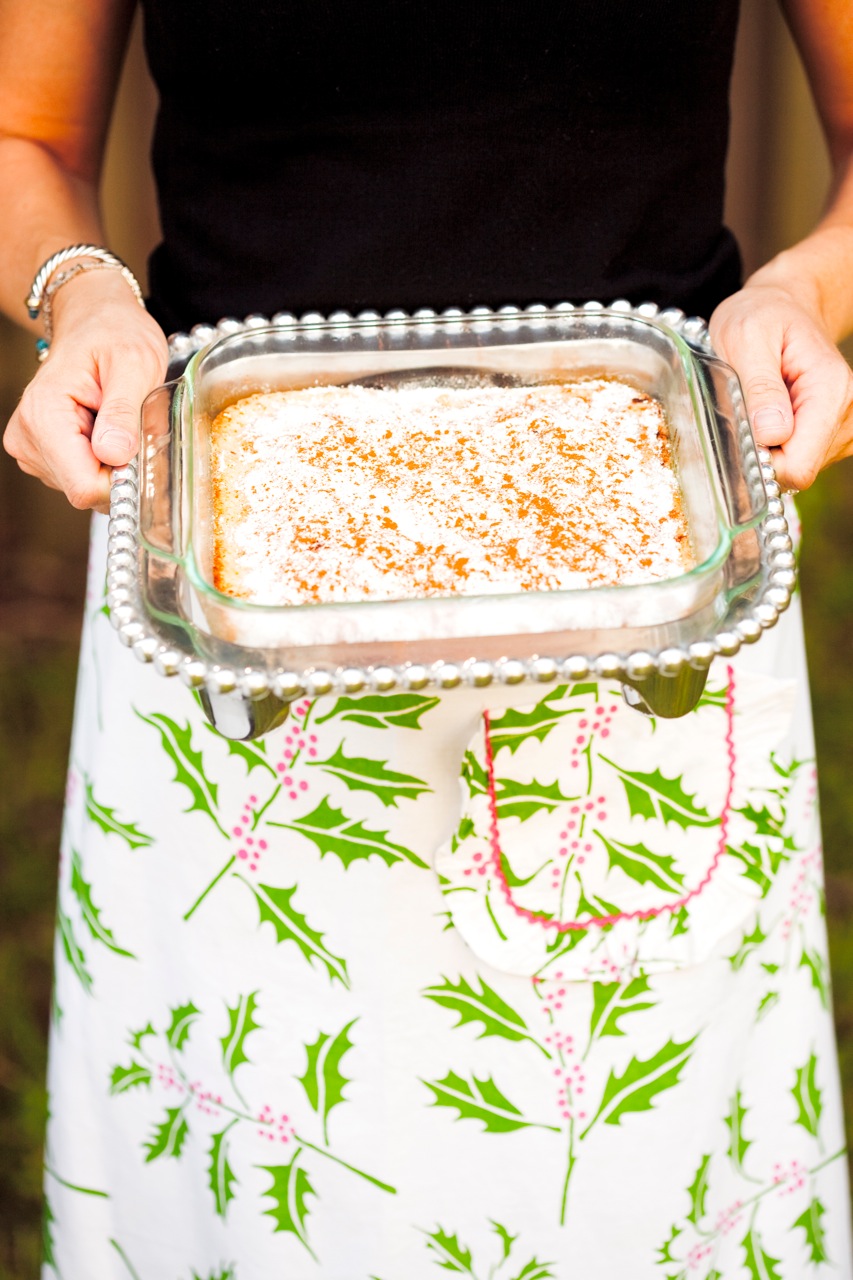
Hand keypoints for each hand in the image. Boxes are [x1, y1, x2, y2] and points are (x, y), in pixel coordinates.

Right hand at [3, 270, 167, 512]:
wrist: (96, 320)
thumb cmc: (115, 333)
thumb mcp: (134, 363)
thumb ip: (123, 410)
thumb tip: (113, 454)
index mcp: (43, 414)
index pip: (83, 485)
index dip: (121, 481)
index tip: (141, 451)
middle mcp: (27, 436)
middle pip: (85, 490)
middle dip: (118, 469)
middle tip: (132, 426)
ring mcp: (32, 448)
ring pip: (86, 486)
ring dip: (112, 463)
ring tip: (116, 420)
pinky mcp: (43, 454)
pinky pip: (83, 477)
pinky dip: (103, 460)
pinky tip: (105, 427)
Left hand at [709, 281, 852, 490]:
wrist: (783, 306)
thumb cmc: (762, 316)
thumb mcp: (746, 337)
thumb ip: (760, 386)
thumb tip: (772, 434)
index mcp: (831, 391)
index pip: (799, 465)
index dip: (762, 462)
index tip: (739, 433)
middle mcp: (846, 414)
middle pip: (798, 472)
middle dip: (762, 454)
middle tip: (743, 412)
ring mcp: (841, 428)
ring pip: (795, 470)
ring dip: (767, 447)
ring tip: (757, 406)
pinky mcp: (829, 437)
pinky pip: (795, 461)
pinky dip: (774, 446)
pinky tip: (767, 414)